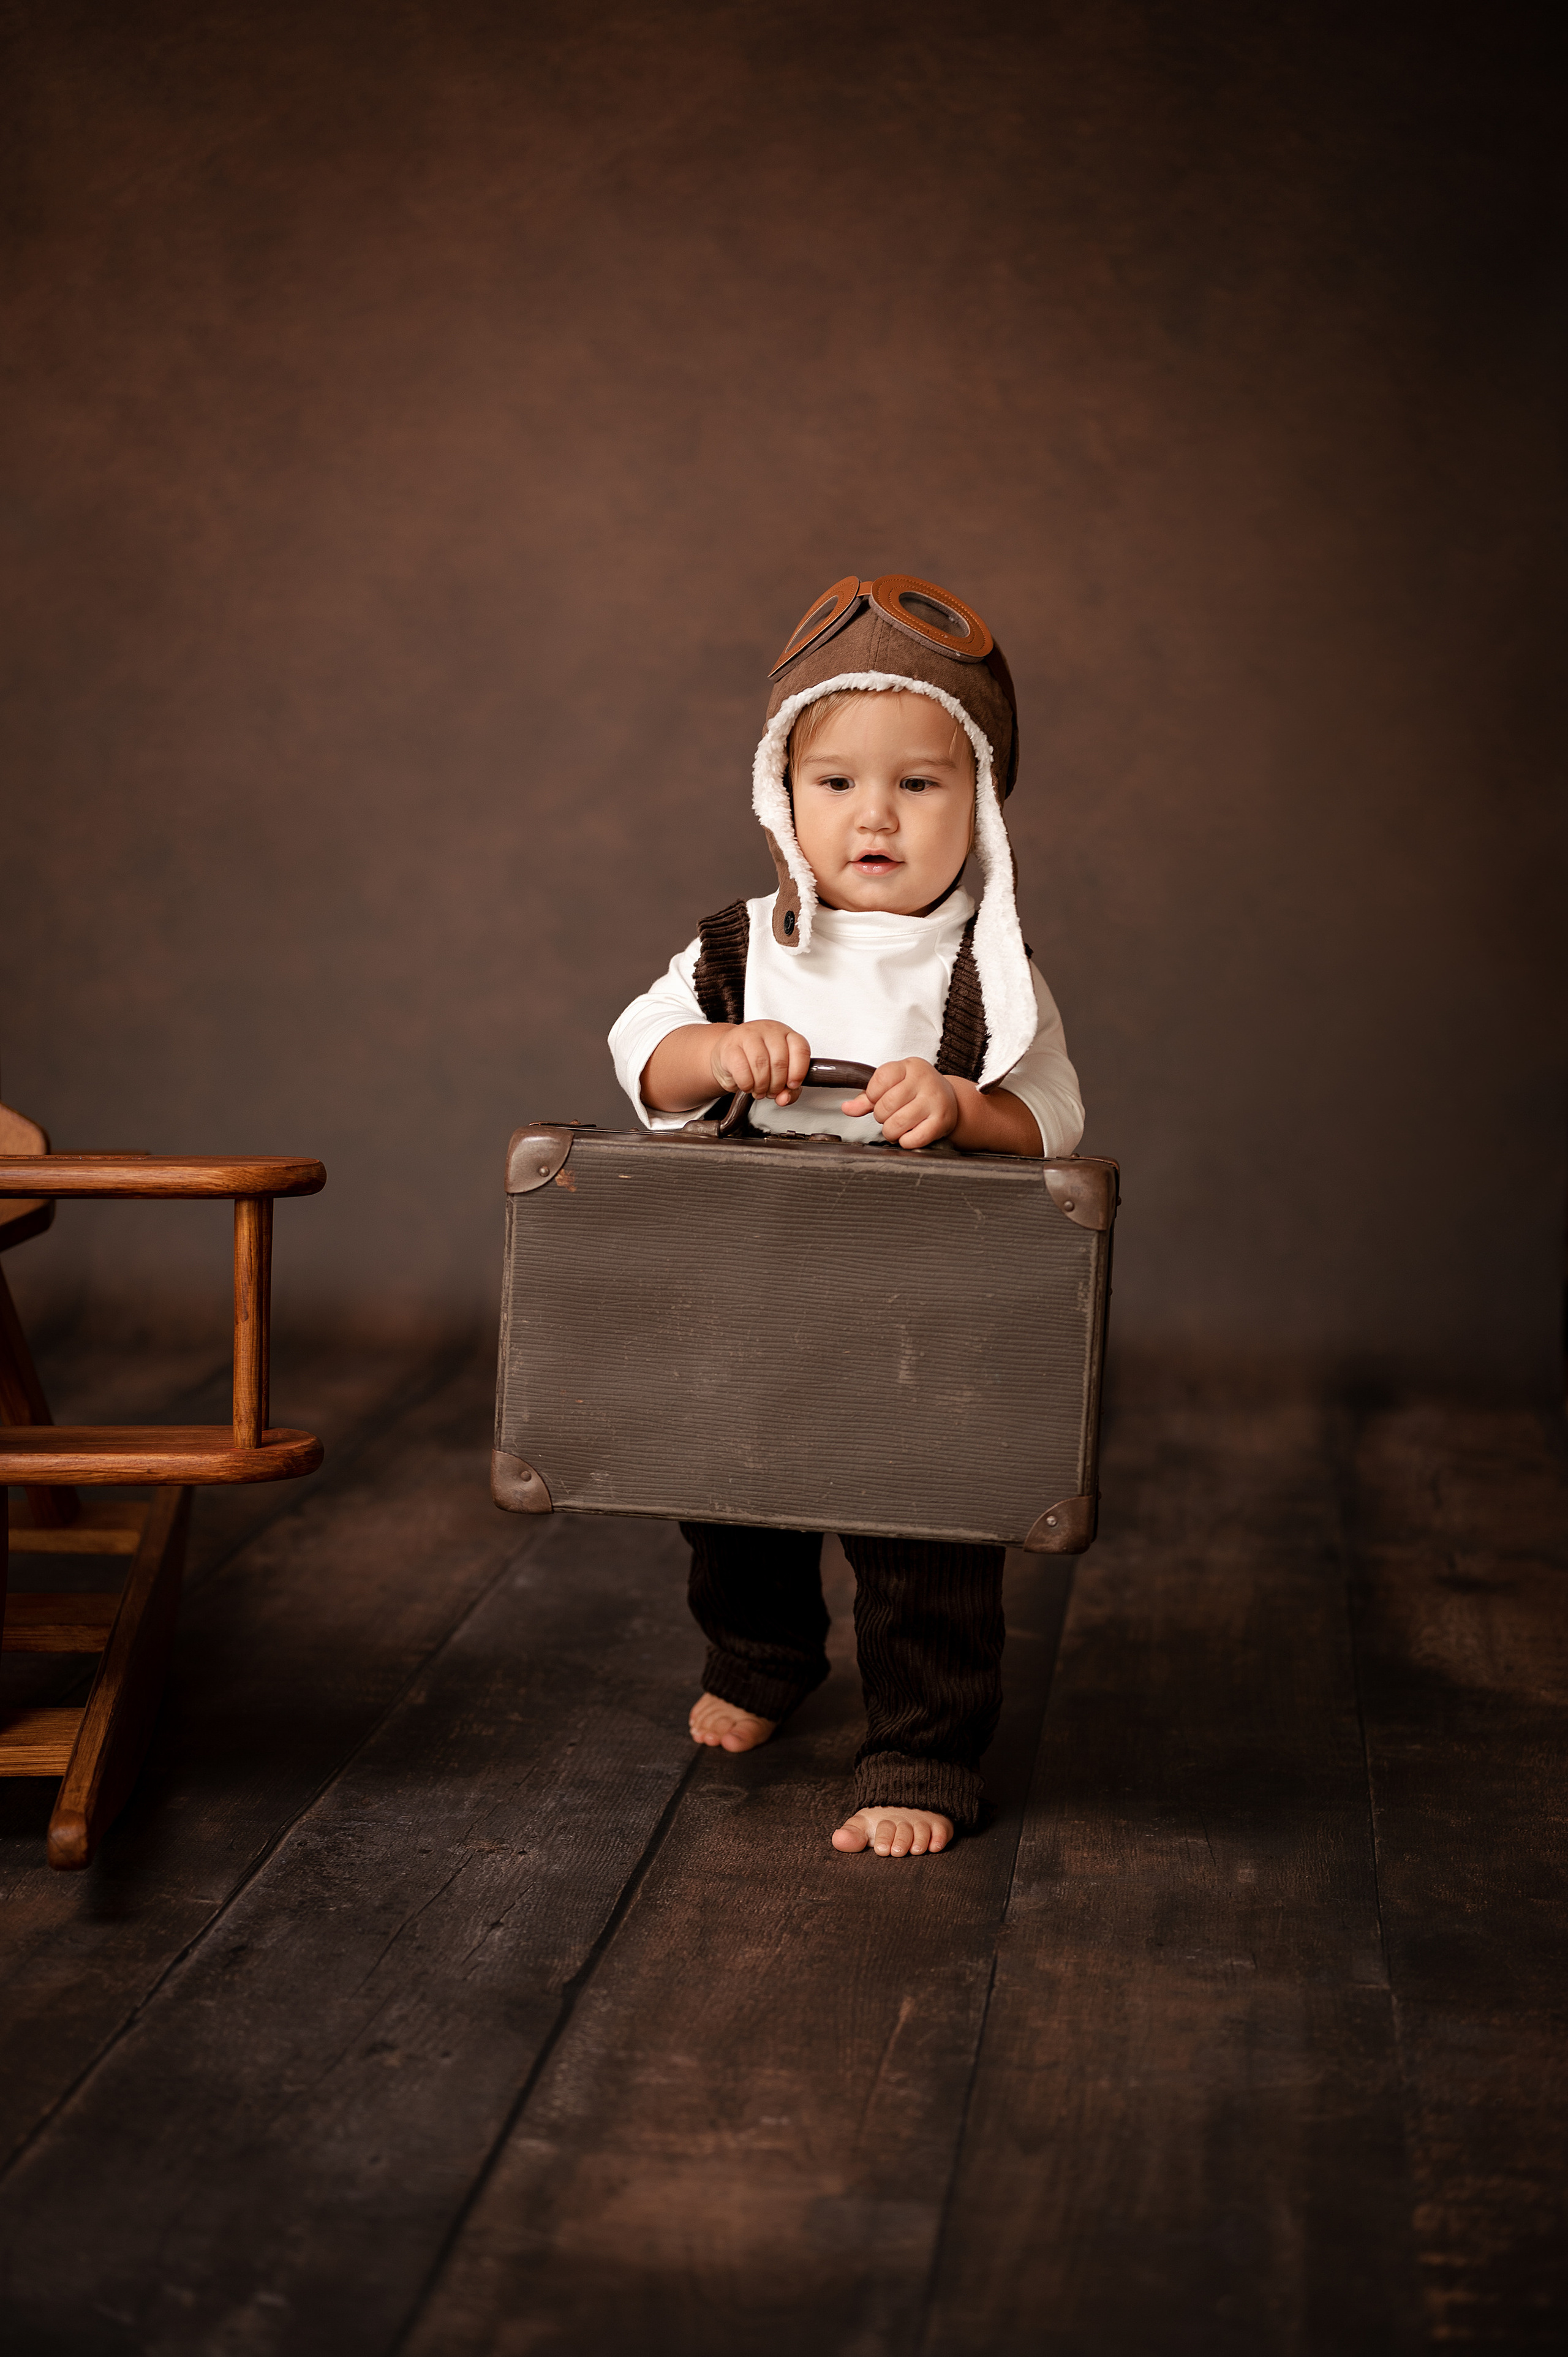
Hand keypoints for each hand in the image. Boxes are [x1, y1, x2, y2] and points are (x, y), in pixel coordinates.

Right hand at [711, 1020, 811, 1105]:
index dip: (799, 1072)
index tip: (792, 1085)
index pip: (801, 1049)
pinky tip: (747, 1085)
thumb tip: (784, 1098)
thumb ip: (788, 1089)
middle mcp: (768, 1030)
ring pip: (761, 1064)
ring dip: (761, 1085)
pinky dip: (746, 1084)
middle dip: (777, 1084)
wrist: (727, 1053)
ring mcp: (748, 1034)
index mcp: (785, 1034)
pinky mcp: (730, 1045)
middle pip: (780, 1062)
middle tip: (772, 1091)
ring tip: (759, 1090)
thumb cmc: (754, 1061)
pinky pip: (742, 1069)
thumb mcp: (777, 1074)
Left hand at [841, 1057, 957, 1149]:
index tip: (880, 1098)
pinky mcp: (941, 1121)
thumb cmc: (918, 1092)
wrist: (952, 1100)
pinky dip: (906, 1141)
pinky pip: (913, 1139)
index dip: (873, 1095)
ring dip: (891, 1132)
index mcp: (910, 1067)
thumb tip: (847, 1108)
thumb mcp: (894, 1086)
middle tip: (889, 1116)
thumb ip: (868, 1097)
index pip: (880, 1080)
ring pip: (897, 1124)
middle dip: (881, 1117)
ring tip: (897, 1127)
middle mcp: (924, 1081)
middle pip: (885, 1106)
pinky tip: (910, 1134)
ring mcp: (934, 1101)